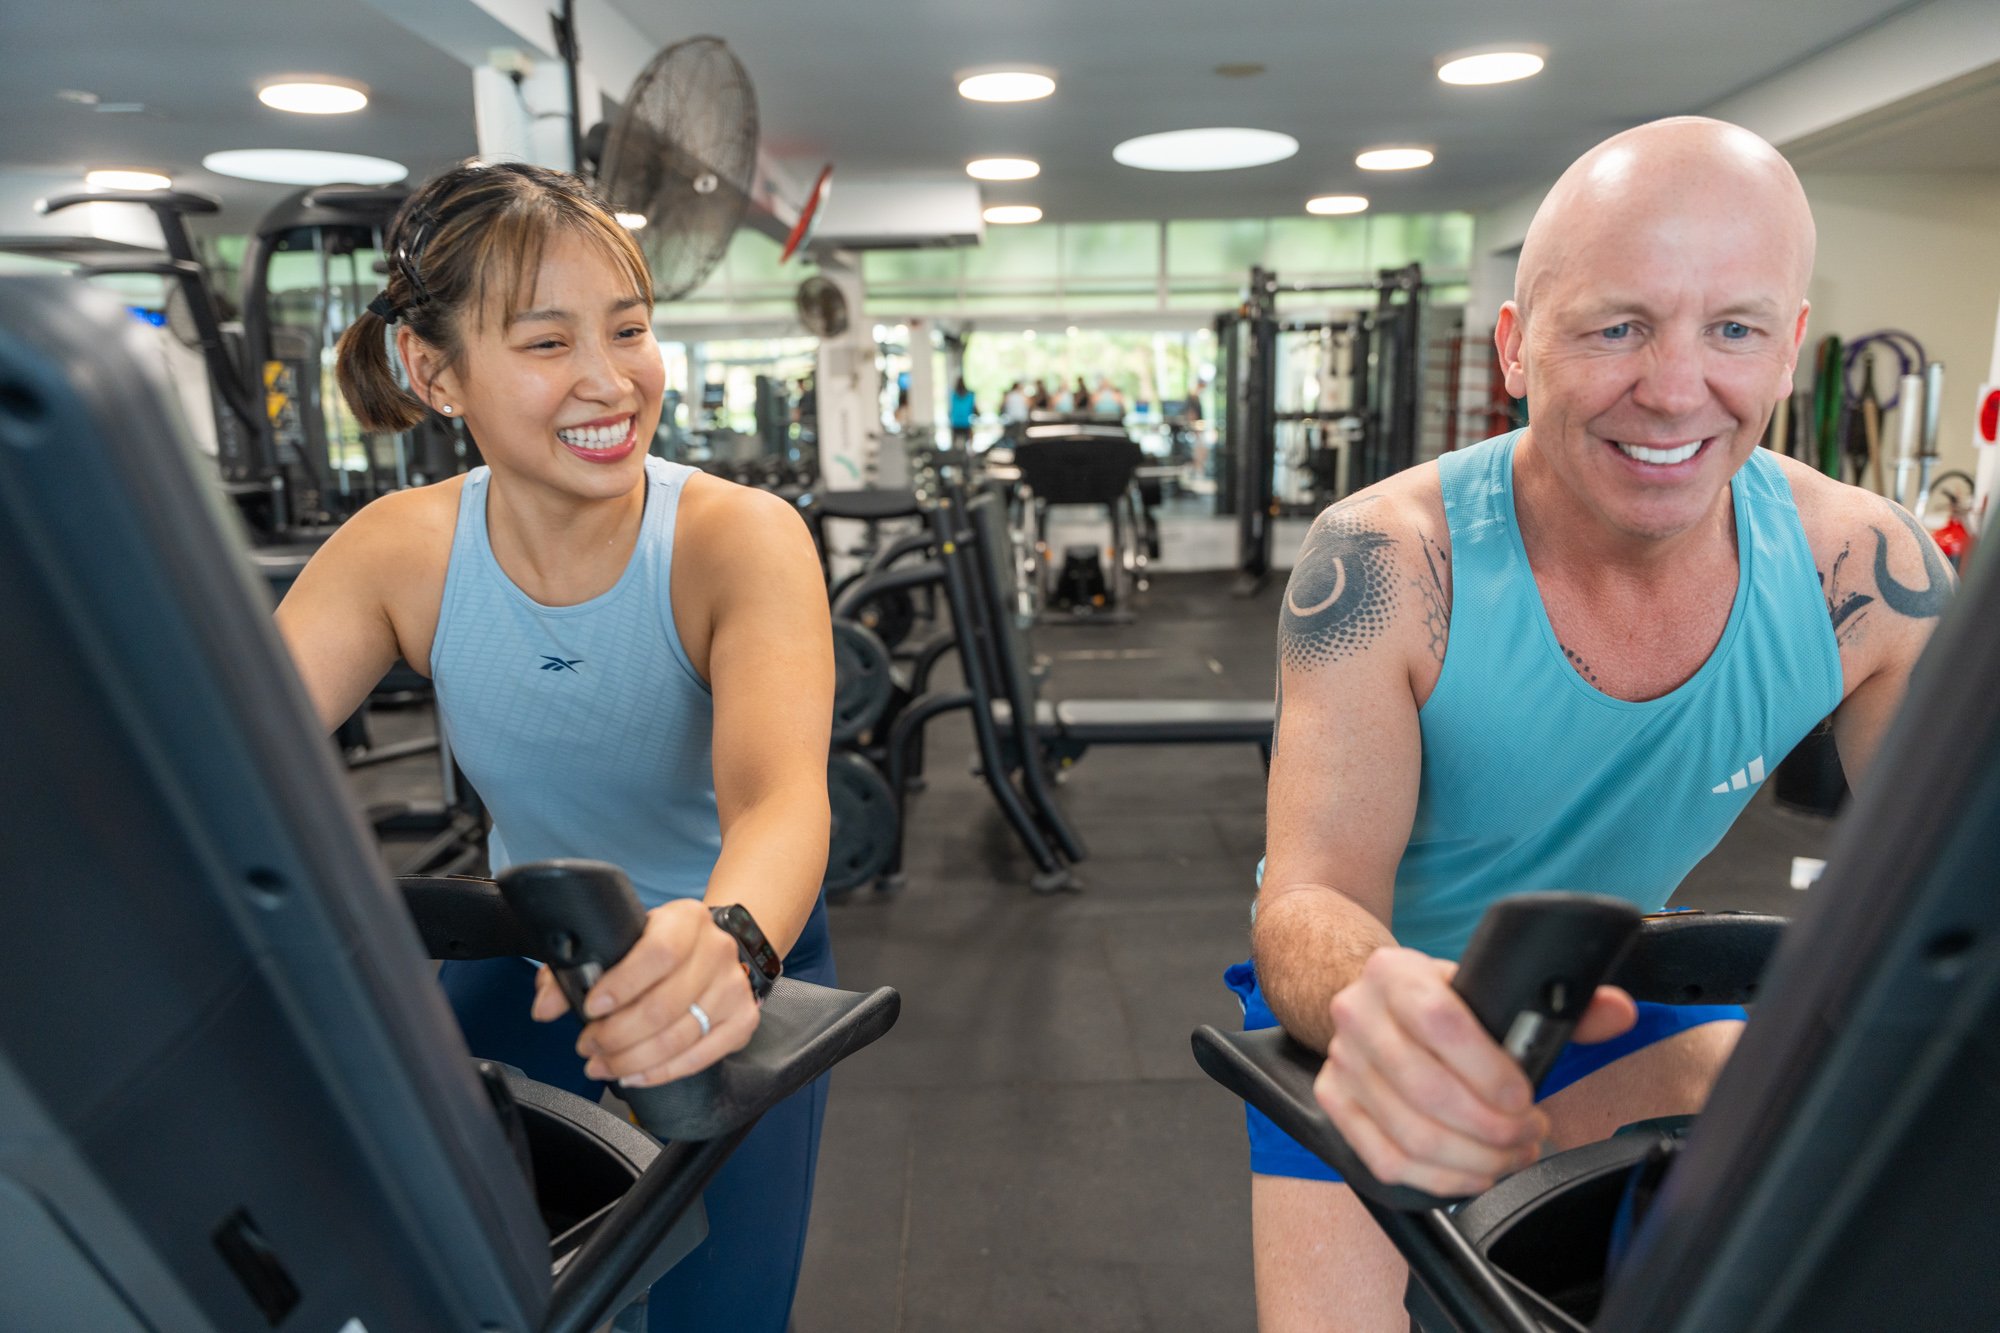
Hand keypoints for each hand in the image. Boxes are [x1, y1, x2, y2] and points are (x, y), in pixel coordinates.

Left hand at [529, 898, 757, 1087]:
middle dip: (616, 1035)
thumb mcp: (619, 942)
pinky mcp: (743, 1021)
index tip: (592, 1008)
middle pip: (664, 1005)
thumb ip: (572, 970)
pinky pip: (699, 1057)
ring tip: (602, 1064)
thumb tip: (544, 1007)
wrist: (712, 950)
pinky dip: (660, 1073)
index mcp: (686, 920)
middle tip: (588, 1046)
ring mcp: (734, 988)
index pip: (658, 954)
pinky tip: (633, 1075)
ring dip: (632, 1060)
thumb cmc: (657, 948)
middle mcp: (717, 950)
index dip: (622, 985)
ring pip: (678, 1037)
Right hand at [1312, 947, 1635, 1196]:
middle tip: (1529, 1133)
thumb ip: (1559, 1004)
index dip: (1489, 1069)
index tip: (1526, 1097)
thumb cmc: (1441, 1002)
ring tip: (1511, 1155)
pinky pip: (1388, 1160)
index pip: (1439, 1021)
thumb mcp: (1489, 989)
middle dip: (1492, 1128)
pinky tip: (1475, 1173)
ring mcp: (1341, 1063)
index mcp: (1395, 973)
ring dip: (1474, 1160)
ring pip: (1410, 1135)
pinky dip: (1440, 1180)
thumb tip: (1619, 1013)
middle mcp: (1356, 1014)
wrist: (1374, 1004)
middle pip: (1426, 1090)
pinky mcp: (1334, 1104)